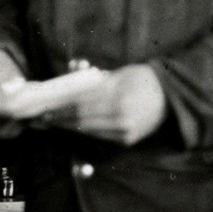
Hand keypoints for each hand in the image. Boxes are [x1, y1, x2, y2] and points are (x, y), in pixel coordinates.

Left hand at [46, 63, 168, 145]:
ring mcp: (124, 131)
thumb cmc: (143, 80)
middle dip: (58, 119)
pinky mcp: (126, 141)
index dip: (59, 108)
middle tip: (42, 118)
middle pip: (80, 120)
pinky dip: (84, 130)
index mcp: (117, 95)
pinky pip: (99, 136)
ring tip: (52, 122)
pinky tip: (73, 127)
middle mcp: (120, 116)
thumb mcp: (118, 73)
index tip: (44, 108)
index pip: (79, 104)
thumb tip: (72, 70)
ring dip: (68, 126)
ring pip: (87, 130)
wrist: (170, 97)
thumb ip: (95, 77)